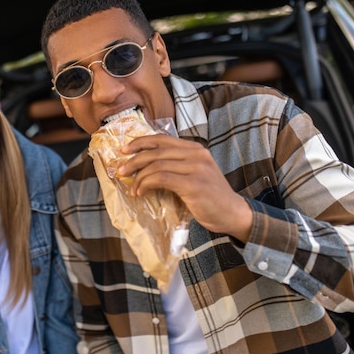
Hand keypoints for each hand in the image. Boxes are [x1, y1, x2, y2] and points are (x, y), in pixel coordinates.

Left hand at [118, 134, 251, 241]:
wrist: (232, 213)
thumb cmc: (210, 197)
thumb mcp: (194, 174)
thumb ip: (176, 165)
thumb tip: (144, 166)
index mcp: (195, 149)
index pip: (162, 139)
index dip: (141, 142)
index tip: (124, 150)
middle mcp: (196, 154)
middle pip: (156, 151)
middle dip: (134, 161)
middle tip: (121, 171)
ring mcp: (196, 168)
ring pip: (157, 165)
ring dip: (139, 177)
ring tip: (132, 188)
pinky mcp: (193, 184)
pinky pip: (161, 178)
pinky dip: (146, 184)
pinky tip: (140, 192)